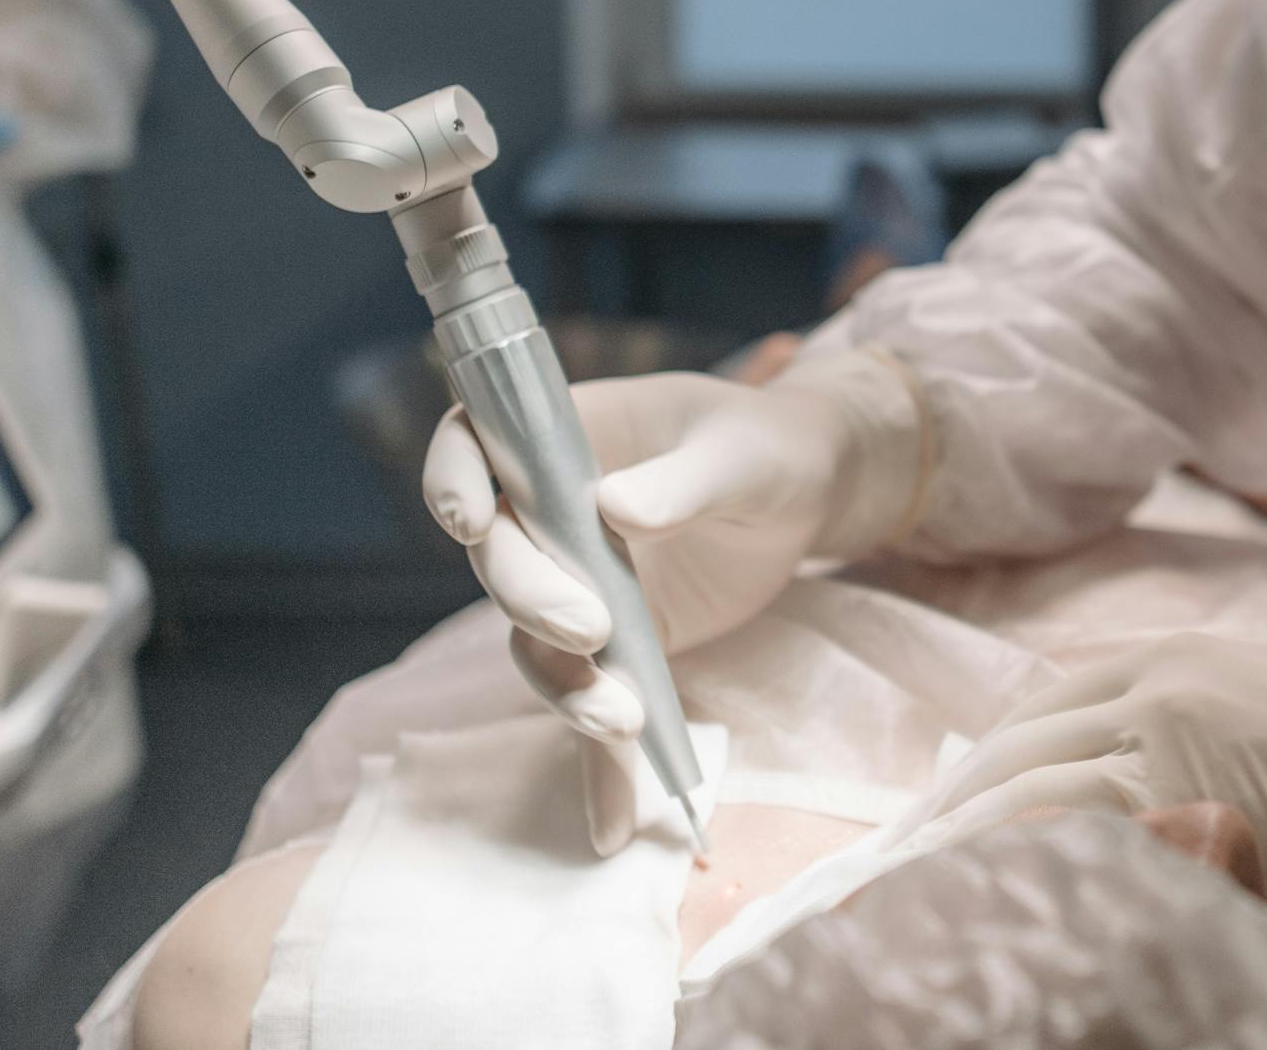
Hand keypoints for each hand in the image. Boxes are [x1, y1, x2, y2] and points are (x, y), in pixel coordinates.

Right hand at [422, 344, 930, 851]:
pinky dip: (601, 767)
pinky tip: (615, 826)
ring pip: (536, 646)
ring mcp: (577, 584)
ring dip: (567, 688)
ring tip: (624, 719)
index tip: (469, 520)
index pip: (474, 447)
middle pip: (501, 561)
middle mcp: (550, 515)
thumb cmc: (770, 447)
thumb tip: (613, 510)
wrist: (811, 493)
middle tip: (591, 629)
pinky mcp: (617, 645)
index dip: (454, 481)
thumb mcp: (743, 453)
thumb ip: (683, 481)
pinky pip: (593, 703)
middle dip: (531, 601)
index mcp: (565, 440)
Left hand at [901, 633, 1266, 974]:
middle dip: (948, 811)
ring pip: (1031, 793)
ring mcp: (1171, 732)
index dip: (982, 765)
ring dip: (964, 851)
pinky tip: (994, 915)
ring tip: (918, 910)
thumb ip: (1194, 744)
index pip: (1040, 705)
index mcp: (1176, 654)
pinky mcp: (1194, 795)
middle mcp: (1158, 678)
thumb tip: (1131, 806)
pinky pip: (1079, 839)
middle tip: (895, 877)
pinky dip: (1023, 874)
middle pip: (1017, 746)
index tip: (939, 819)